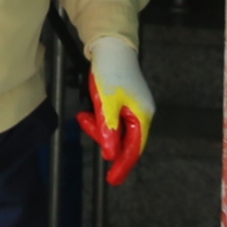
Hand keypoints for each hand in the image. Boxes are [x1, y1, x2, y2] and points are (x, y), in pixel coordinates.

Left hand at [78, 37, 153, 186]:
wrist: (111, 46)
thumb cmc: (111, 72)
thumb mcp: (106, 103)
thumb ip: (109, 129)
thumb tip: (110, 154)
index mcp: (141, 116)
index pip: (134, 149)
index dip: (123, 165)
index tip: (112, 180)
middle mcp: (141, 114)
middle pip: (123, 139)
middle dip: (103, 137)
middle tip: (86, 123)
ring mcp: (133, 107)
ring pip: (115, 129)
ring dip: (98, 126)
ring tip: (84, 115)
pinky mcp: (124, 101)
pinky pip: (111, 118)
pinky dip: (99, 118)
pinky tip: (87, 111)